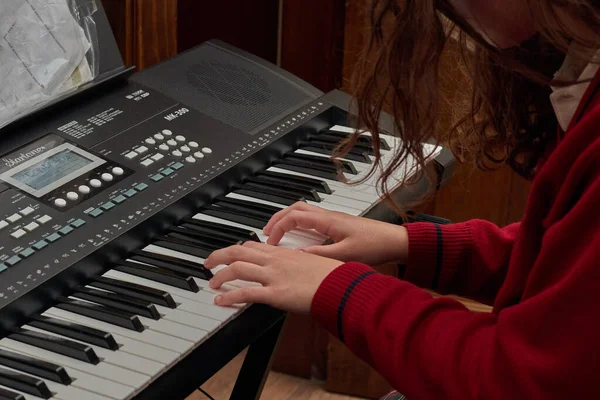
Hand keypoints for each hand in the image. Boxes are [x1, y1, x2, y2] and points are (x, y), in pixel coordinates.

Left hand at [205, 241, 342, 312]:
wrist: (341, 284)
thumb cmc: (333, 276)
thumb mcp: (313, 263)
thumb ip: (299, 264)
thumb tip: (296, 269)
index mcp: (284, 253)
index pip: (253, 246)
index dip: (238, 249)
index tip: (230, 254)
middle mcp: (275, 261)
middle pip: (239, 251)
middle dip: (220, 255)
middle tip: (209, 262)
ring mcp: (273, 276)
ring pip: (237, 268)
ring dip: (220, 275)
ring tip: (212, 283)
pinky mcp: (275, 293)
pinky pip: (245, 292)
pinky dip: (229, 296)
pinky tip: (220, 301)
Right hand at [263, 202, 408, 265]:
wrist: (394, 241)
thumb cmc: (375, 246)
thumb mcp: (345, 255)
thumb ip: (320, 255)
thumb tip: (297, 257)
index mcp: (327, 220)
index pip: (294, 217)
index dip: (278, 228)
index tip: (271, 242)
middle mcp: (328, 215)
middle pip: (295, 208)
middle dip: (277, 218)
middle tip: (265, 233)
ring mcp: (332, 218)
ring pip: (303, 210)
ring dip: (287, 219)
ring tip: (277, 232)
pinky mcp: (337, 223)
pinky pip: (311, 217)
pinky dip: (298, 223)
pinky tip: (298, 235)